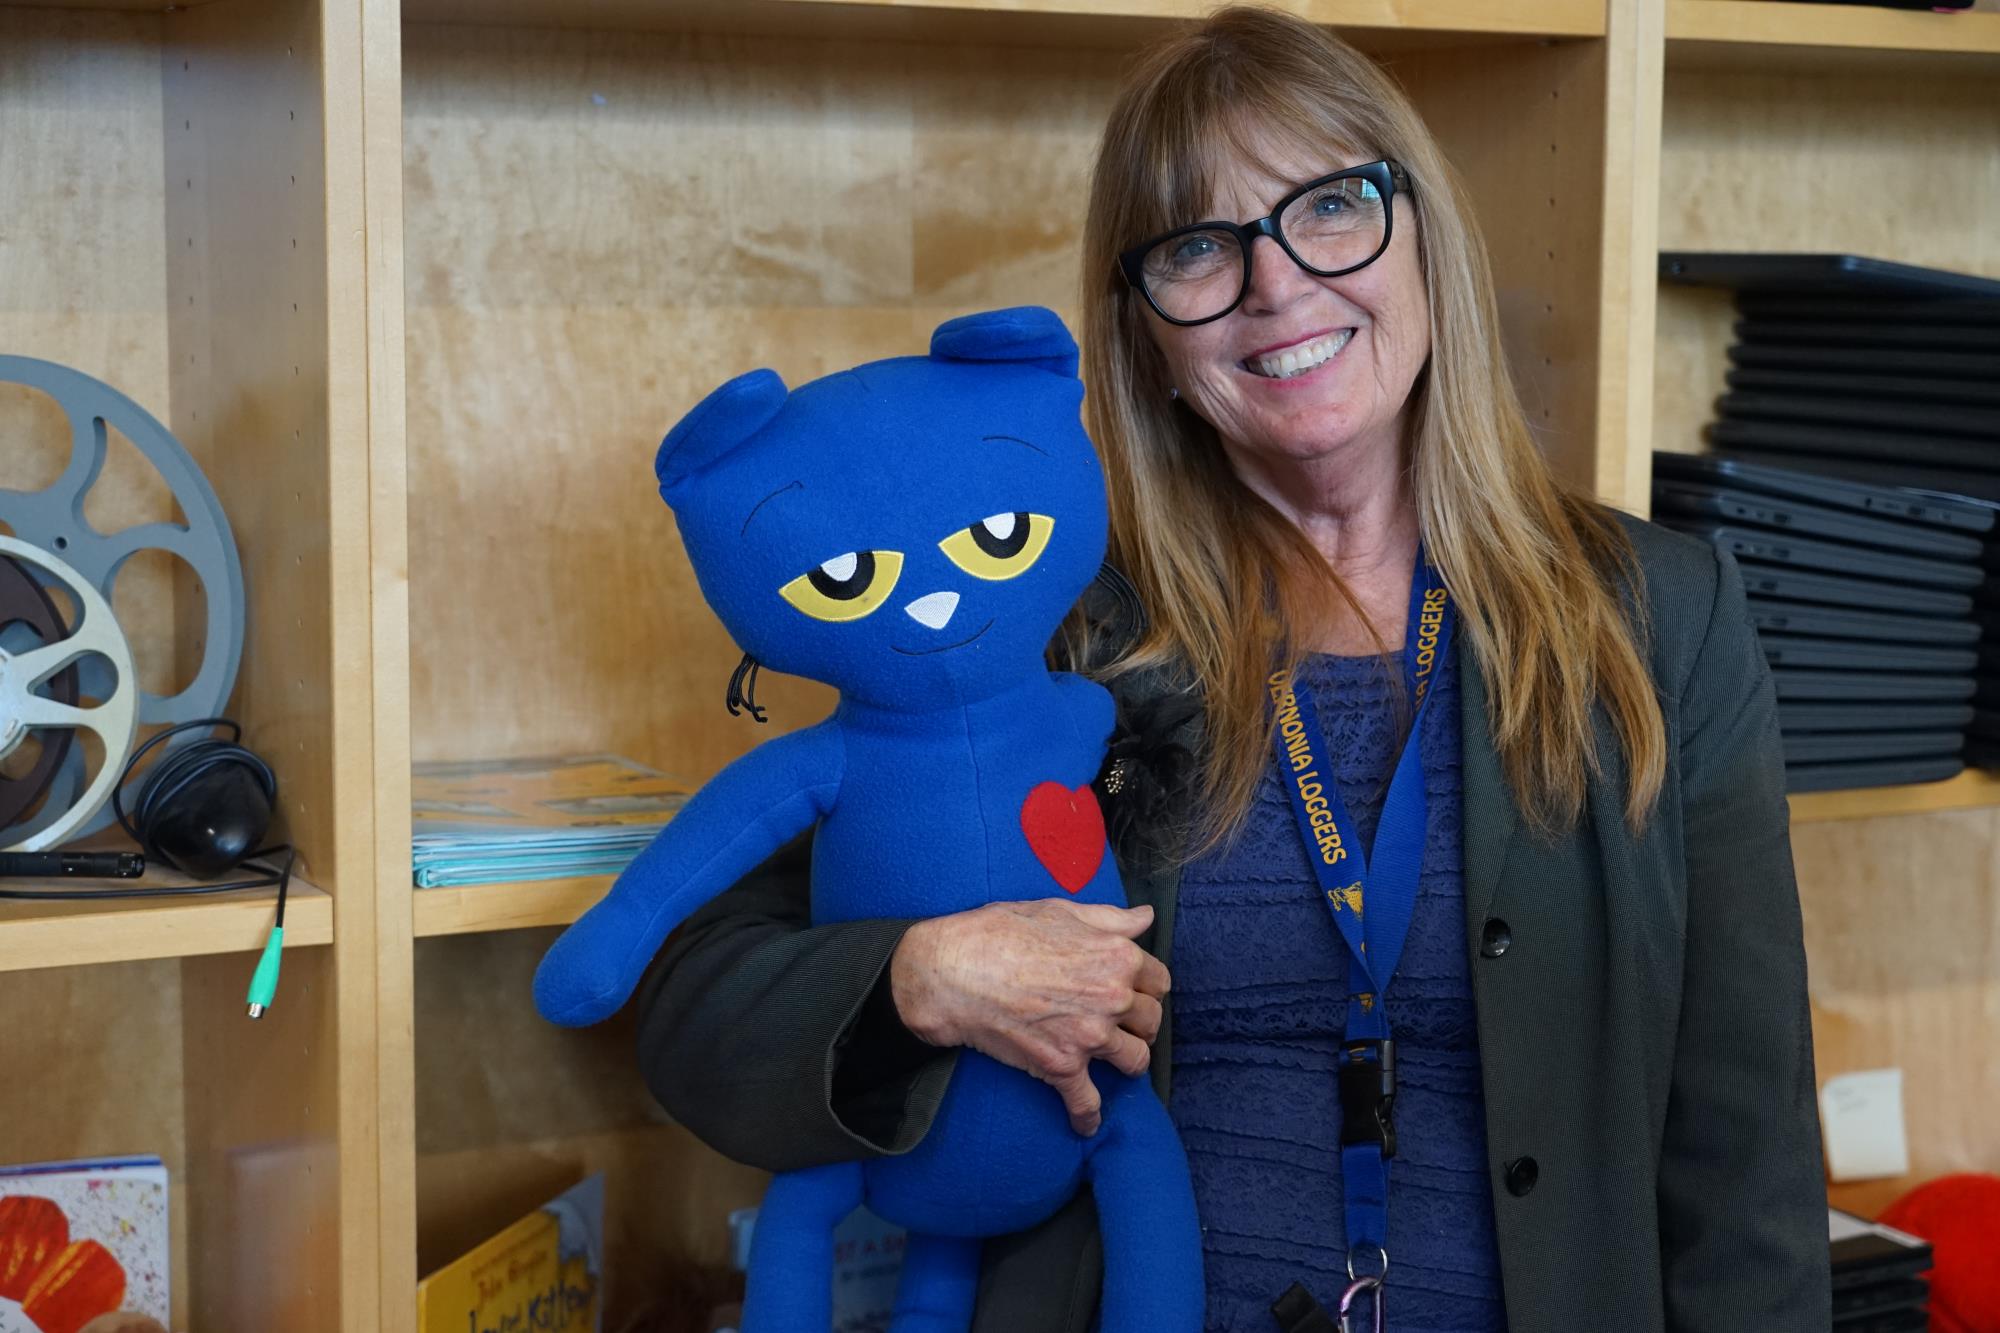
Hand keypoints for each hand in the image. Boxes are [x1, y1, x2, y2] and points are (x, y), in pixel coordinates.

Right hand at [888, 899, 1170, 1135]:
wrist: (953, 972)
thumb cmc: (1000, 932)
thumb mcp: (1059, 910)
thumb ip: (1110, 918)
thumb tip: (1145, 918)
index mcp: (1117, 957)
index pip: (1159, 981)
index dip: (1146, 987)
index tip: (1135, 991)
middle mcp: (1113, 997)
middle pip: (1151, 1021)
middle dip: (1139, 1023)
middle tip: (1122, 1024)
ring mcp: (1090, 1036)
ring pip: (1135, 1061)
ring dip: (1127, 1063)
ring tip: (1114, 1062)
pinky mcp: (1061, 1067)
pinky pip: (1088, 1103)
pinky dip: (1088, 1117)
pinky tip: (1086, 1124)